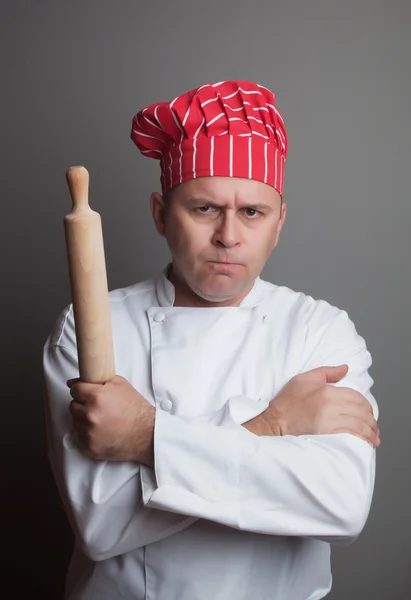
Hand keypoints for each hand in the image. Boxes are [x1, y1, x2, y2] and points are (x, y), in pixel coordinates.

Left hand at [67, 375, 154, 464]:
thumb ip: (98, 379)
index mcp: (96, 396)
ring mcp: (88, 432)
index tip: (83, 393)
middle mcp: (90, 414)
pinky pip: (79, 437)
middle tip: (97, 408)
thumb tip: (74, 382)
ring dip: (84, 420)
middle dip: (82, 405)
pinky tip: (100, 431)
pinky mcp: (89, 446)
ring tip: (100, 420)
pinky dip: (87, 434)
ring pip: (75, 422)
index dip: (79, 390)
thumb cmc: (135, 409)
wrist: (146, 433)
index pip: (75, 390)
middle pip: (73, 406)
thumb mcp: (120, 385)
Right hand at [243, 365, 379, 446]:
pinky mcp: (326, 435)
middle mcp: (330, 406)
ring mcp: (328, 422)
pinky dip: (361, 440)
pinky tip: (365, 443)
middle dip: (371, 420)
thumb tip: (345, 369)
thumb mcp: (304, 379)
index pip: (356, 396)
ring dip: (369, 432)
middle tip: (373, 426)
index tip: (368, 412)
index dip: (366, 405)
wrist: (274, 423)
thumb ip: (327, 372)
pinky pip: (350, 436)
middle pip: (360, 411)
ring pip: (358, 425)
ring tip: (373, 437)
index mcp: (326, 391)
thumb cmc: (287, 402)